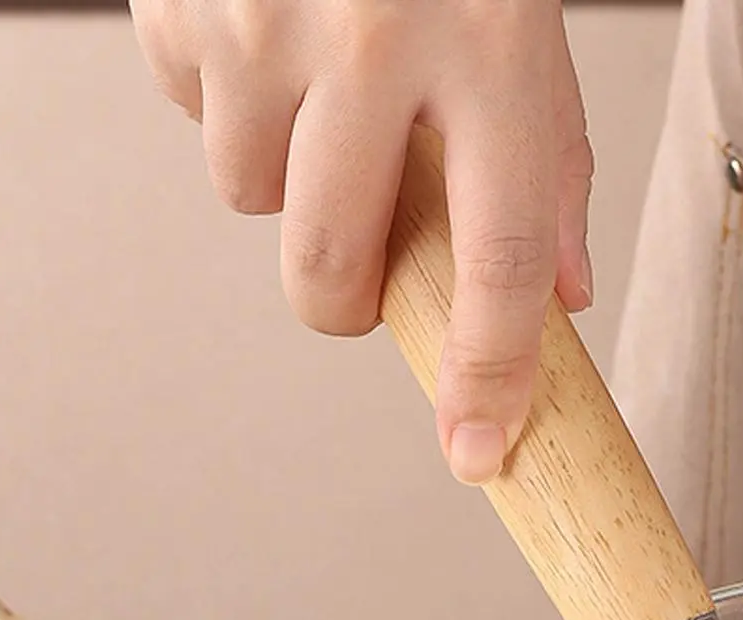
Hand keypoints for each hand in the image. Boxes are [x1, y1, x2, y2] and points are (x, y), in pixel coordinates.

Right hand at [129, 0, 593, 484]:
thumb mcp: (531, 32)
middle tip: (365, 261)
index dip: (489, 377)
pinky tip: (275, 38)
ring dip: (287, 179)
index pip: (500, 263)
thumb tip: (560, 298)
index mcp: (491, 55)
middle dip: (344, 299)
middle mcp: (372, 43)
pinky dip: (232, 99)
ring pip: (250, 200)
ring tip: (325, 91)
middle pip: (330, 269)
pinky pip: (193, 115)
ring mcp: (263, 19)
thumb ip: (553, 170)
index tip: (477, 451)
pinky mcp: (182, 0)